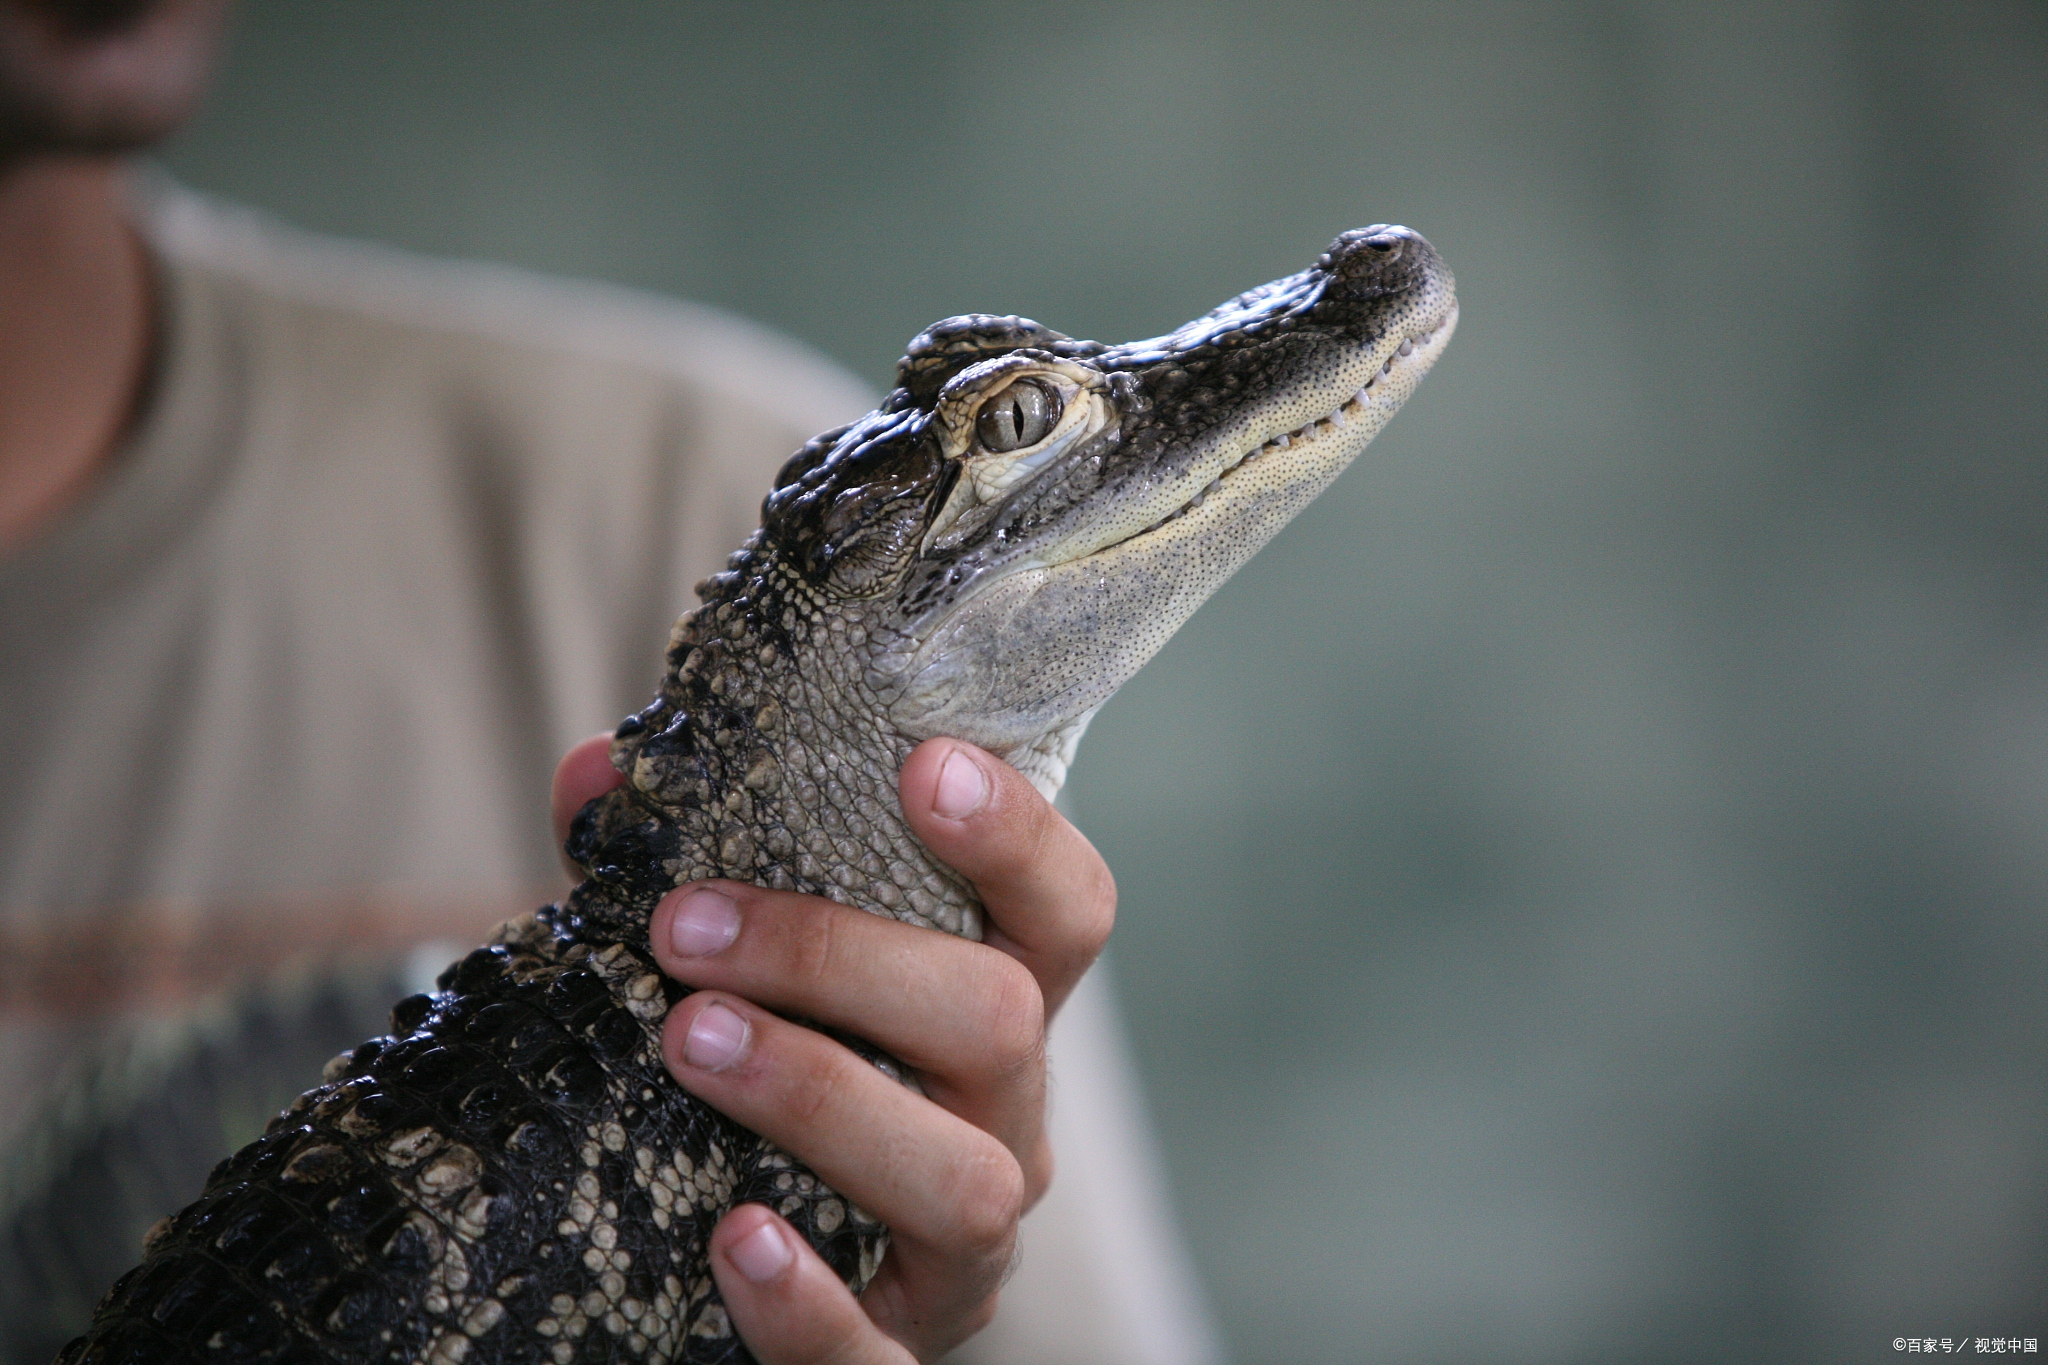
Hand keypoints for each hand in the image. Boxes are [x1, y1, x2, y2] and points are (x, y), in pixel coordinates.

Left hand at [550, 733, 1115, 1361]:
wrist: (721, 1274)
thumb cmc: (748, 1091)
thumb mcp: (723, 978)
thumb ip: (666, 876)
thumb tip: (596, 774)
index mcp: (989, 1010)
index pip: (1067, 911)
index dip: (1018, 835)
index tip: (921, 766)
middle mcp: (1007, 1123)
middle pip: (1003, 1021)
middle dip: (841, 960)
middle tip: (688, 930)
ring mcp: (965, 1253)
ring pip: (964, 1180)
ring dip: (823, 1097)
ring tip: (690, 1043)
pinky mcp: (901, 1356)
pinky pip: (879, 1353)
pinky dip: (811, 1301)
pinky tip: (734, 1240)